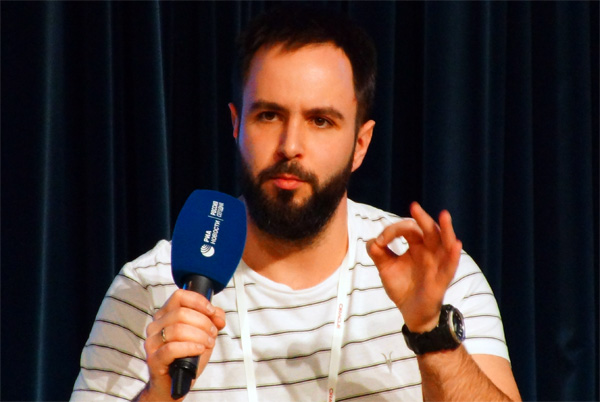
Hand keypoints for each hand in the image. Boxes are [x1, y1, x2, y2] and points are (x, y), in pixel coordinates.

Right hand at [140, 290, 225, 400]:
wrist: (175, 383)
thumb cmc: (187, 356)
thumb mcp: (204, 333)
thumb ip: (213, 319)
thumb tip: (218, 316)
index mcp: (165, 315)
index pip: (179, 296)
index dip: (199, 301)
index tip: (211, 312)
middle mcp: (156, 325)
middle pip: (182, 313)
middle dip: (204, 323)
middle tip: (212, 334)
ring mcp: (152, 342)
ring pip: (178, 329)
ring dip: (200, 336)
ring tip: (208, 343)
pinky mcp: (153, 359)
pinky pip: (172, 348)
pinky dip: (190, 347)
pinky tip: (199, 350)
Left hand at [366, 202, 462, 332]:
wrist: (410, 312)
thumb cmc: (402, 286)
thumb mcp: (386, 267)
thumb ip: (378, 252)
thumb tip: (375, 240)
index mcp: (416, 246)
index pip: (409, 230)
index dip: (395, 230)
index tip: (381, 240)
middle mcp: (429, 252)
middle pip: (429, 231)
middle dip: (422, 218)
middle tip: (414, 207)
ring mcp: (437, 264)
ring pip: (445, 243)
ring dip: (446, 229)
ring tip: (444, 215)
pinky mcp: (442, 280)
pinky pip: (450, 266)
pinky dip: (453, 254)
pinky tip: (455, 244)